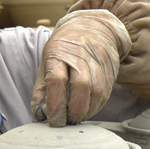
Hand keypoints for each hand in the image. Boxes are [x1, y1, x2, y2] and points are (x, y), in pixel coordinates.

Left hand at [30, 10, 130, 125]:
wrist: (93, 26)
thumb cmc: (65, 47)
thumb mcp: (47, 60)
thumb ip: (42, 87)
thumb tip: (38, 113)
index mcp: (59, 52)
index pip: (57, 80)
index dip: (55, 104)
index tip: (52, 120)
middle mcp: (81, 55)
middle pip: (81, 86)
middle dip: (73, 111)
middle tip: (66, 122)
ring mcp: (98, 62)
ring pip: (96, 92)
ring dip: (86, 112)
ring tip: (76, 119)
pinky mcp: (110, 70)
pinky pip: (105, 94)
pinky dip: (96, 107)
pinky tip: (87, 111)